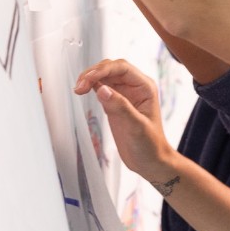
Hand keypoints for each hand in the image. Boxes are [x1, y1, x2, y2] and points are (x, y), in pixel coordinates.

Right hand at [75, 59, 179, 183]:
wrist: (150, 162)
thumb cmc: (150, 146)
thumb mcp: (136, 127)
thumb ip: (120, 107)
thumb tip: (102, 89)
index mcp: (144, 87)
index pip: (122, 68)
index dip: (103, 70)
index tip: (88, 79)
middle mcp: (134, 87)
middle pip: (111, 68)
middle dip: (93, 73)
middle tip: (79, 86)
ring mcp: (124, 94)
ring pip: (104, 76)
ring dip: (89, 79)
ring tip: (78, 89)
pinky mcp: (114, 103)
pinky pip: (100, 87)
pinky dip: (90, 87)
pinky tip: (82, 91)